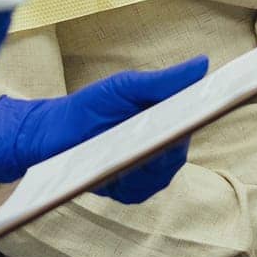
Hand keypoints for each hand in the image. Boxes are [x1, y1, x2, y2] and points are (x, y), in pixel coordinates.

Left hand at [0, 56, 209, 202]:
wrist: (54, 136)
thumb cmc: (90, 105)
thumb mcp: (124, 86)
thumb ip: (163, 81)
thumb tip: (203, 64)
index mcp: (169, 118)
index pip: (193, 120)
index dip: (193, 118)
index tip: (181, 116)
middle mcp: (167, 148)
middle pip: (177, 152)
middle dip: (157, 144)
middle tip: (133, 133)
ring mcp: (152, 174)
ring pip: (160, 174)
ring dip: (138, 164)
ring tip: (114, 150)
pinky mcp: (135, 193)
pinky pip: (141, 191)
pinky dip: (125, 182)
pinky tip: (109, 170)